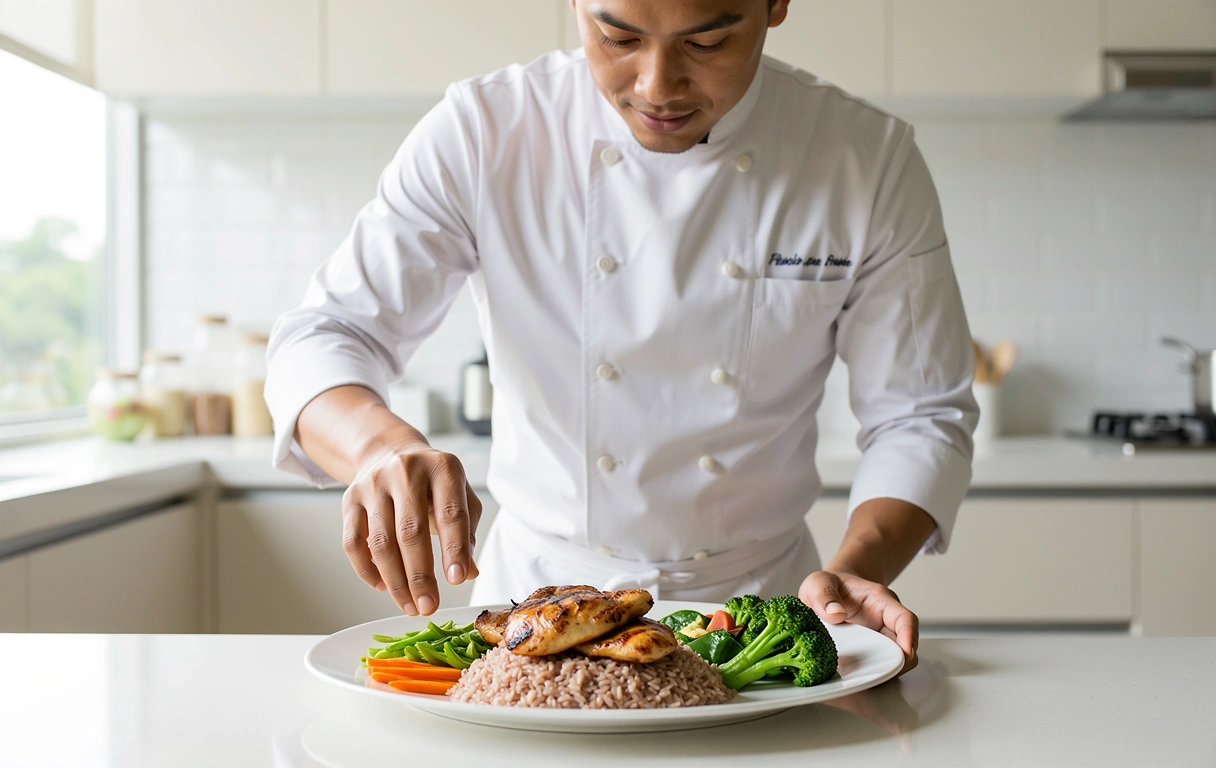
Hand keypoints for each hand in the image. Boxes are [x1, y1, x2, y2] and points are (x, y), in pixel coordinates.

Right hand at [341, 443, 481, 615]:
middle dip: (420, 576)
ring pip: (380, 542)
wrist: (391, 452)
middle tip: (429, 606)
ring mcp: (373, 484)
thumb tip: (468, 572)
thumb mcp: (461, 497)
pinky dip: (367, 570)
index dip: (454, 549)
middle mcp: (405, 471)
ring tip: (410, 605)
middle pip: (410, 532)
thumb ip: (467, 533)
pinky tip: (383, 587)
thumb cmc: (434, 483)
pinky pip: (353, 543)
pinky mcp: (350, 499)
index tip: (457, 580)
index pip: (450, 513)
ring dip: (396, 581)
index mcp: (442, 468)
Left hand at [799, 570, 918, 674]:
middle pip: (905, 647)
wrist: (827, 592)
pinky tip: (853, 679)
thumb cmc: (828, 585)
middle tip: (879, 675)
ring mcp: (879, 639)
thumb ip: (824, 594)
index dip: (909, 636)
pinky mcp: (870, 652)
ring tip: (861, 679)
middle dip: (899, 663)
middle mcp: (885, 622)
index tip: (906, 653)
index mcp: (880, 601)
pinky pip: (876, 666)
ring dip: (883, 672)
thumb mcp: (818, 583)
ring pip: (893, 661)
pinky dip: (869, 675)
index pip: (905, 619)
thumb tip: (835, 614)